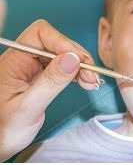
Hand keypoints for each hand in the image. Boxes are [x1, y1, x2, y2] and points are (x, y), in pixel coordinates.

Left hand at [0, 19, 99, 160]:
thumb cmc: (3, 129)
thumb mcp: (28, 107)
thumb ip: (51, 82)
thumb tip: (73, 59)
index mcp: (13, 61)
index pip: (40, 34)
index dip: (63, 43)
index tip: (79, 60)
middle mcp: (23, 60)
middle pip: (56, 43)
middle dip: (77, 57)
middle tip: (92, 75)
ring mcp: (33, 68)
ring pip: (63, 54)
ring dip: (81, 66)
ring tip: (92, 81)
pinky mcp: (42, 77)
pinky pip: (64, 67)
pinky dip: (78, 73)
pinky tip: (86, 82)